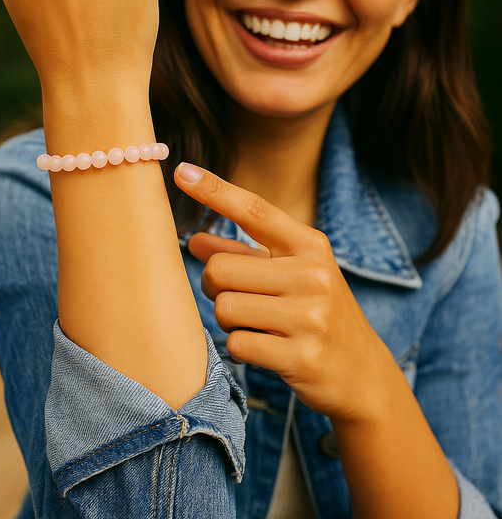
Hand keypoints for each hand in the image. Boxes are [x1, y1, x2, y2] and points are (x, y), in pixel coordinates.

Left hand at [175, 163, 395, 420]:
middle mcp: (312, 274)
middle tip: (237, 298)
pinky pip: (237, 344)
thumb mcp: (290, 275)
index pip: (254, 209)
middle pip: (221, 268)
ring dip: (228, 321)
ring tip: (257, 325)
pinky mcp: (301, 356)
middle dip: (215, 286)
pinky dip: (240, 348)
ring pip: (224, 308)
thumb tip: (195, 240)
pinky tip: (266, 349)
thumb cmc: (317, 314)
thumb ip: (243, 255)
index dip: (214, 190)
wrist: (363, 374)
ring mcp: (309, 316)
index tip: (180, 171)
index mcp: (309, 246)